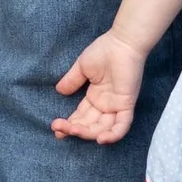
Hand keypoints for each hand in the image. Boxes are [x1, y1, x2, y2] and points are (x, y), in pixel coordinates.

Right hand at [53, 30, 147, 144]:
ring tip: (72, 130)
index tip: (55, 128)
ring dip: (87, 133)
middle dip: (73, 130)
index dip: (69, 124)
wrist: (121, 43)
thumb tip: (59, 91)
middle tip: (58, 129)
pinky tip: (99, 139)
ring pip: (102, 129)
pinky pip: (122, 126)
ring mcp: (116, 106)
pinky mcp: (126, 104)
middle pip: (89, 125)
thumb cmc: (104, 51)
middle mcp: (105, 105)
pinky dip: (113, 135)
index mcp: (95, 98)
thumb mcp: (82, 68)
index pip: (81, 117)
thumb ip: (72, 81)